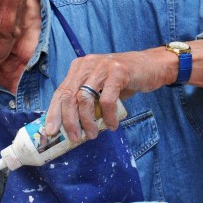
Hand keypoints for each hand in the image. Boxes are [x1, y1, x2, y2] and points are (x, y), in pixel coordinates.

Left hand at [44, 48, 169, 142]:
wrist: (151, 66)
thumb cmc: (123, 81)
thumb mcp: (100, 88)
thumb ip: (86, 101)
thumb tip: (71, 126)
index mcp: (78, 68)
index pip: (60, 92)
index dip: (53, 113)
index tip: (51, 132)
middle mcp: (87, 65)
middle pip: (69, 96)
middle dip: (69, 121)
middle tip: (75, 138)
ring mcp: (102, 67)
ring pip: (85, 99)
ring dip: (87, 121)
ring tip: (93, 134)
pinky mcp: (118, 72)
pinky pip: (107, 100)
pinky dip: (108, 116)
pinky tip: (112, 125)